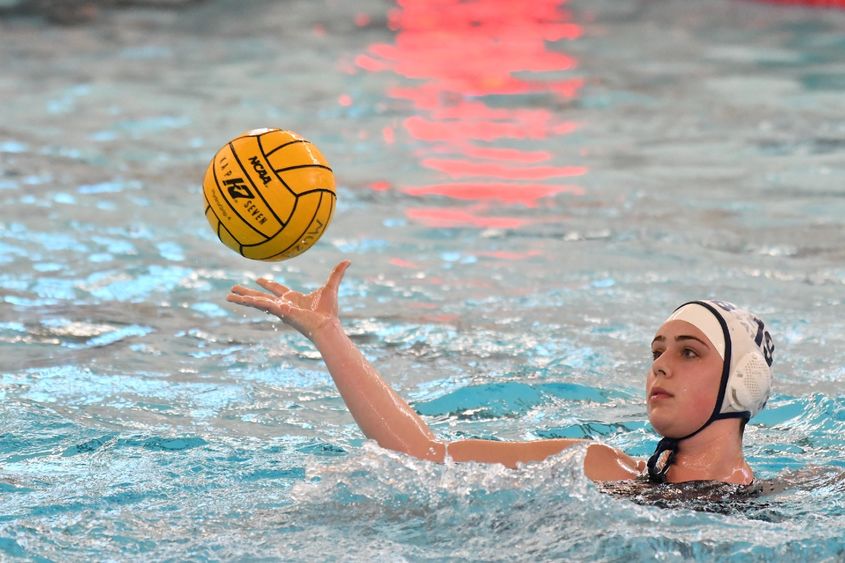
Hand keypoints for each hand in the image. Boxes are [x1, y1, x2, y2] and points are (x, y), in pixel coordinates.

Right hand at [226, 260, 350, 338]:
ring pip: (256, 301)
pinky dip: (249, 301)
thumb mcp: (332, 286)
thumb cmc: (329, 311)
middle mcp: (283, 304)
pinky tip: (236, 299)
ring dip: (242, 299)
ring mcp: (279, 309)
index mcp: (293, 298)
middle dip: (248, 292)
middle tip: (234, 288)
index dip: (268, 284)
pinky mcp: (277, 312)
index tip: (258, 279)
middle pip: (261, 296)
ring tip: (227, 296)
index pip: (277, 289)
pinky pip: (260, 304)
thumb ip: (338, 273)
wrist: (326, 325)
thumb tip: (348, 260)